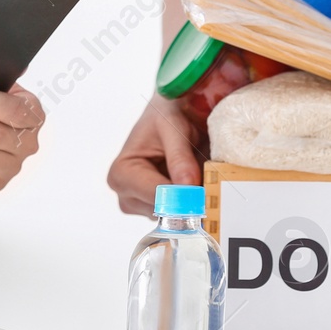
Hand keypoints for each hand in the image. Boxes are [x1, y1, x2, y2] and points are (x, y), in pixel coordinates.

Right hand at [106, 95, 205, 215]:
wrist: (171, 113)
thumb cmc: (166, 116)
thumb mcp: (174, 129)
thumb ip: (180, 157)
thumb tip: (187, 187)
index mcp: (122, 173)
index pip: (154, 195)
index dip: (181, 194)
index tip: (204, 190)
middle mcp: (125, 193)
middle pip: (163, 210)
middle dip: (188, 199)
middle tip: (209, 180)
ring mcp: (141, 205)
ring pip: (174, 216)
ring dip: (192, 200)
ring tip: (201, 174)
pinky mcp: (157, 209)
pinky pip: (180, 215)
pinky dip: (193, 202)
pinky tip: (197, 182)